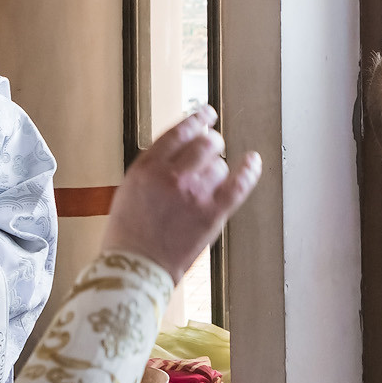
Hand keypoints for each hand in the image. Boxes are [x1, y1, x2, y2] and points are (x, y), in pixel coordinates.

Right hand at [101, 107, 262, 278]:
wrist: (135, 268)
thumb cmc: (128, 234)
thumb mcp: (131, 188)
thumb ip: (155, 166)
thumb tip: (180, 148)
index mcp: (148, 167)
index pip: (180, 131)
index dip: (197, 119)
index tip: (207, 114)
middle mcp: (172, 175)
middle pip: (206, 143)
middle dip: (212, 143)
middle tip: (213, 147)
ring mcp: (194, 194)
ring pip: (220, 165)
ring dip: (218, 169)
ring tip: (210, 180)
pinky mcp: (212, 214)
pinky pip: (239, 184)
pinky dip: (249, 170)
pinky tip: (253, 161)